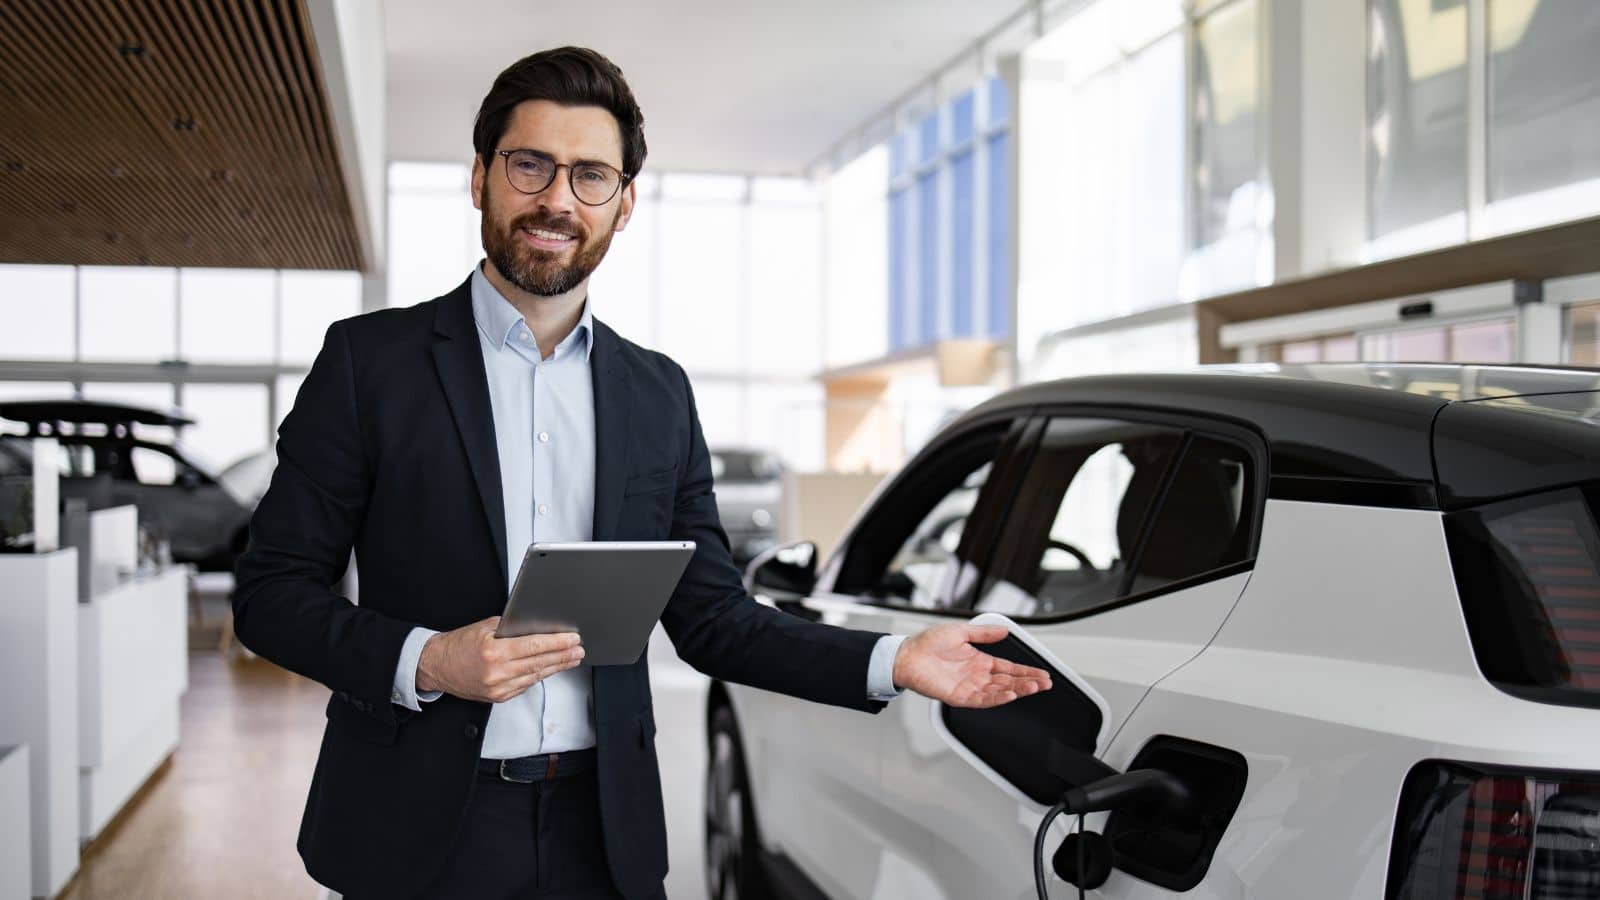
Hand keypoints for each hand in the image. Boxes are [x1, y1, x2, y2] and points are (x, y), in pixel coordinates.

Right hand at [416, 616, 583, 702]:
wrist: (437, 666)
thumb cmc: (459, 644)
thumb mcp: (485, 627)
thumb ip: (511, 628)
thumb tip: (537, 627)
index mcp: (494, 653)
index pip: (534, 646)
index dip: (557, 643)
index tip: (573, 639)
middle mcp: (498, 673)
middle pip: (539, 663)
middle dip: (563, 656)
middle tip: (579, 650)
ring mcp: (498, 688)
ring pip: (535, 676)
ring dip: (556, 667)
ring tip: (571, 659)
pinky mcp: (498, 697)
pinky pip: (525, 685)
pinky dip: (538, 675)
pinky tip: (550, 669)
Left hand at [892, 622, 1051, 708]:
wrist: (907, 655)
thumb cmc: (928, 643)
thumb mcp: (960, 631)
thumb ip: (983, 633)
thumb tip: (1004, 630)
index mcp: (979, 661)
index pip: (1009, 668)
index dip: (1026, 671)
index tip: (1043, 674)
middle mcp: (977, 676)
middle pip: (1008, 681)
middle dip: (1028, 682)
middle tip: (1045, 683)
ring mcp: (969, 687)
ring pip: (999, 692)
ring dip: (1017, 690)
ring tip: (1033, 688)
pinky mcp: (959, 697)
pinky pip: (982, 700)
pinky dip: (997, 698)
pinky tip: (1010, 695)